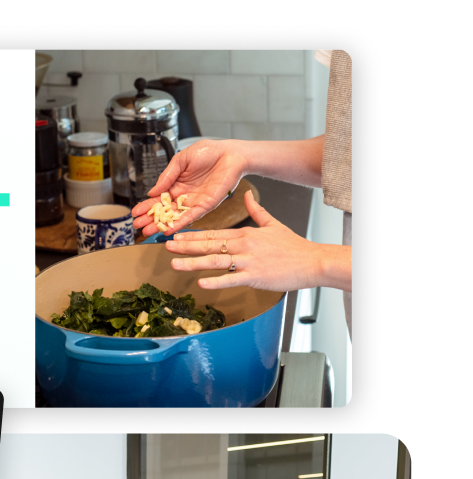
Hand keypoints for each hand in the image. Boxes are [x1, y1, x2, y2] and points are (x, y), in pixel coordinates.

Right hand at [132, 139, 249, 236]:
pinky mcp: (204, 206)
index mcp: (176, 184)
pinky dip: (178, 224)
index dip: (146, 206)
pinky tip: (167, 230)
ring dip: (160, 224)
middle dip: (150, 218)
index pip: (158, 198)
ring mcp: (193, 202)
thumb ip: (167, 176)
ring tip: (147, 231)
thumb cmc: (208, 152)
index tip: (135, 213)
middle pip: (163, 210)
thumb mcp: (181, 159)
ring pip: (173, 216)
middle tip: (137, 226)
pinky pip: (189, 217)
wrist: (230, 155)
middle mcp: (183, 195)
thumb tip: (152, 191)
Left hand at [164, 189, 350, 293]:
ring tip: (174, 263)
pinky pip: (231, 280)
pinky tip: (200, 283)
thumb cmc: (292, 246)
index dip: (193, 235)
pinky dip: (216, 281)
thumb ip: (256, 211)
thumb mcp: (273, 224)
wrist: (311, 261)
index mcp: (246, 234)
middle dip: (186, 245)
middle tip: (166, 245)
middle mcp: (244, 246)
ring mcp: (248, 262)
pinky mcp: (255, 278)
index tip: (176, 235)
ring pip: (215, 261)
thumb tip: (246, 195)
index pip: (214, 234)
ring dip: (193, 262)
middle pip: (209, 245)